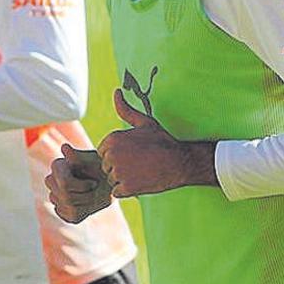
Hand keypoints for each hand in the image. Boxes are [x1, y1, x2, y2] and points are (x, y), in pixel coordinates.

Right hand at [45, 144, 111, 222]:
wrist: (108, 180)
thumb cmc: (102, 167)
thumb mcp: (94, 161)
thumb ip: (79, 157)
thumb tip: (64, 148)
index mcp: (57, 166)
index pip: (64, 184)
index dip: (83, 186)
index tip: (94, 182)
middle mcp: (52, 180)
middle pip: (66, 197)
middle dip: (86, 195)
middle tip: (96, 189)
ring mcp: (55, 196)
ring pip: (68, 207)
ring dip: (87, 202)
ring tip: (93, 194)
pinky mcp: (62, 211)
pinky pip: (70, 216)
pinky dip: (84, 212)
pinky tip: (89, 203)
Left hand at [97, 89, 217, 197]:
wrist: (180, 162)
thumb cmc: (162, 141)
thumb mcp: (144, 122)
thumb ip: (125, 109)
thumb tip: (116, 91)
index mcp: (112, 138)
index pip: (103, 152)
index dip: (117, 154)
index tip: (132, 154)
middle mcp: (112, 155)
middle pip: (106, 167)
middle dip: (119, 167)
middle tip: (139, 164)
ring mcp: (119, 172)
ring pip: (111, 180)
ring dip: (123, 180)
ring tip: (141, 172)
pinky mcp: (126, 188)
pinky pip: (117, 192)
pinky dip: (127, 190)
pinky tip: (141, 182)